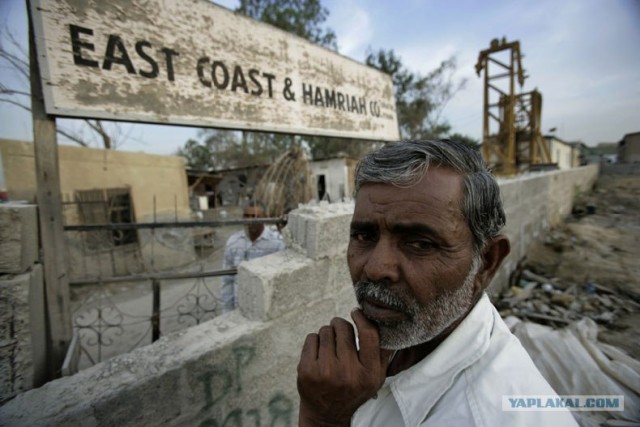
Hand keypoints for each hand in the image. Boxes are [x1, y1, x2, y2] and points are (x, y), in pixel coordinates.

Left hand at [296, 309, 392, 426]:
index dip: (362, 318)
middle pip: (343, 328)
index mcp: (369, 373)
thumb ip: (383, 352)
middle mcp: (348, 373)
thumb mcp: (376, 377)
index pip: (369, 334)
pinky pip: (311, 337)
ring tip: (330, 349)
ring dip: (328, 334)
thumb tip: (386, 322)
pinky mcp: (307, 370)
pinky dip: (315, 341)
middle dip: (340, 326)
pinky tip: (319, 355)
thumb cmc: (353, 389)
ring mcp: (325, 372)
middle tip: (340, 334)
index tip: (357, 312)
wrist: (326, 414)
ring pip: (326, 330)